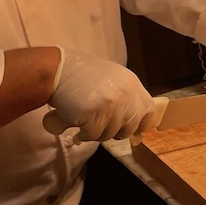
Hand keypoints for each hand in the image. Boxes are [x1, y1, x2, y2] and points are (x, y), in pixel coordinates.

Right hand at [43, 48, 164, 140]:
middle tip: (100, 127)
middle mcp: (125, 94)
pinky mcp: (94, 113)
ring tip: (86, 121)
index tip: (135, 132)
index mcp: (132, 84)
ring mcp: (111, 103)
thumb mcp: (112, 80)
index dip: (142, 124)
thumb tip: (136, 127)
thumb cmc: (81, 76)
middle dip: (116, 132)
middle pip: (129, 127)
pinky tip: (77, 124)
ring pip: (110, 133)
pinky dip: (84, 134)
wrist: (57, 70)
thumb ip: (126, 98)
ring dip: (97, 133)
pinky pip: (93, 135)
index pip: (149, 110)